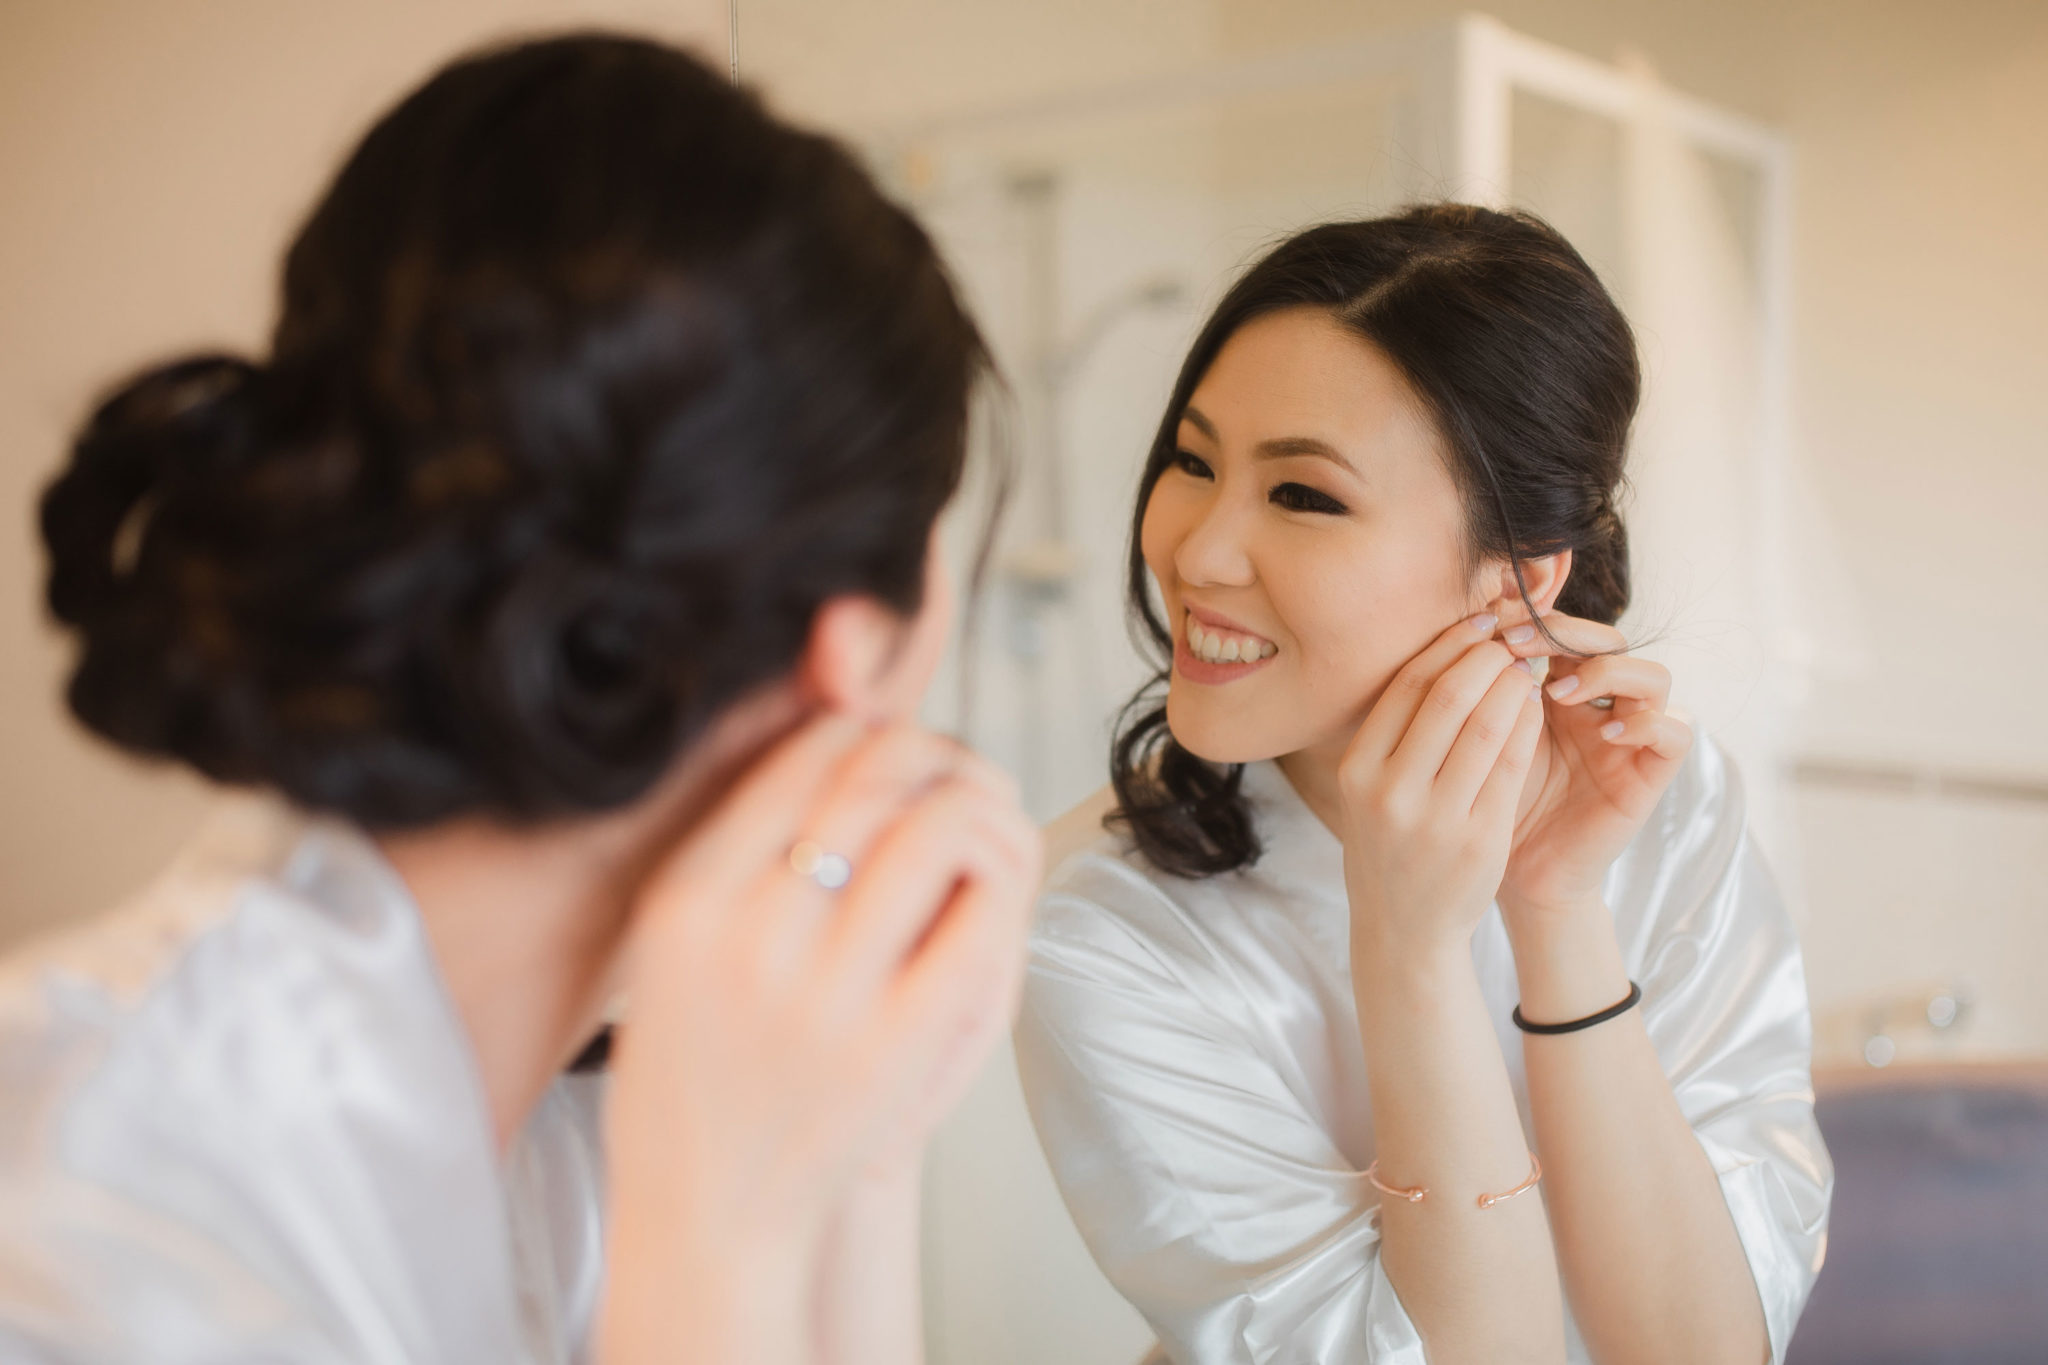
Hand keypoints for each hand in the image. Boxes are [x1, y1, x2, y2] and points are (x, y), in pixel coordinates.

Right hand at [597, 715, 1040, 1364]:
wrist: (704, 1218)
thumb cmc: (689, 1078)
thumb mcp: (667, 947)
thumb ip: (736, 850)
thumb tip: (840, 738)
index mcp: (686, 901)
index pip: (797, 760)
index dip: (862, 730)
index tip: (885, 740)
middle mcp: (750, 937)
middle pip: (875, 778)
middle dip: (933, 754)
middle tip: (951, 771)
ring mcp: (827, 996)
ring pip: (939, 832)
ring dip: (979, 806)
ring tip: (980, 821)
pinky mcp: (896, 1048)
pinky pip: (979, 925)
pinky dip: (1001, 886)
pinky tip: (991, 892)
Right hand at [1338, 611, 1546, 964]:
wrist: (1405, 930)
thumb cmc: (1391, 845)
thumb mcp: (1371, 790)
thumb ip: (1396, 734)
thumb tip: (1443, 654)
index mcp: (1358, 771)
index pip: (1405, 687)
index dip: (1447, 646)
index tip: (1476, 624)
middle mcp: (1390, 792)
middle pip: (1446, 698)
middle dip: (1485, 657)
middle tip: (1510, 638)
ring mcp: (1436, 819)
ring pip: (1486, 726)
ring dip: (1513, 685)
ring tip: (1528, 666)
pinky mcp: (1480, 839)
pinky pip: (1512, 765)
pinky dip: (1528, 725)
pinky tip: (1536, 707)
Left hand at [1494, 610, 1692, 925]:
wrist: (1514, 871)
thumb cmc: (1489, 801)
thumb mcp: (1481, 735)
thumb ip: (1484, 687)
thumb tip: (1469, 620)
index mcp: (1558, 687)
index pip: (1564, 629)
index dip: (1533, 618)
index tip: (1490, 621)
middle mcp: (1601, 705)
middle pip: (1610, 640)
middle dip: (1566, 632)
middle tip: (1518, 644)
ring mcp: (1631, 736)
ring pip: (1653, 676)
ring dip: (1608, 672)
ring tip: (1561, 691)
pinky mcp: (1652, 773)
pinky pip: (1675, 731)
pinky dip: (1648, 723)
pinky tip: (1607, 733)